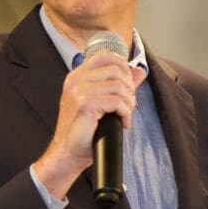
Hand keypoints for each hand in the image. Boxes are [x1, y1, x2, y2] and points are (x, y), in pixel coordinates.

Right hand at [33, 51, 146, 199]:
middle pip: (116, 71)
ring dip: (129, 103)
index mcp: (77, 76)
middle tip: (127, 105)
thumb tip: (140, 71)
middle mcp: (76, 80)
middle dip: (129, 88)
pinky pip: (117, 102)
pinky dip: (126, 114)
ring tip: (125, 115)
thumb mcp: (101, 103)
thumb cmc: (84, 131)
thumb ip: (120, 84)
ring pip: (120, 86)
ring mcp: (79, 91)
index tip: (127, 85)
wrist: (67, 153)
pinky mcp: (85, 104)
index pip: (105, 56)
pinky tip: (123, 123)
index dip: (122, 66)